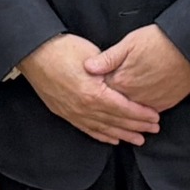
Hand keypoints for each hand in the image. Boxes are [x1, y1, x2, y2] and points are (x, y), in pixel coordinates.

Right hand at [19, 33, 160, 146]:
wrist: (34, 53)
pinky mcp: (64, 113)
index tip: (155, 116)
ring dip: (122, 135)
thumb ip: (110, 72)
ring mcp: (73, 113)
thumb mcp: (93, 56)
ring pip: (103, 129)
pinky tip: (112, 139)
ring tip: (138, 139)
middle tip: (153, 129)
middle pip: (116, 121)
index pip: (124, 109)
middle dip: (137, 126)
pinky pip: (86, 129)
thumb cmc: (63, 50)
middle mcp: (84, 108)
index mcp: (94, 94)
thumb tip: (124, 81)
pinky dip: (102, 135)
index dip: (141, 114)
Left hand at [86, 25, 189, 112]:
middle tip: (99, 113)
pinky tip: (139, 119)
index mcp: (122, 80)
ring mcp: (151, 101)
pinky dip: (142, 117)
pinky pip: (149, 113)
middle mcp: (135, 95)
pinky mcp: (166, 103)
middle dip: (107, 110)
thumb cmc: (160, 41)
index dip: (95, 92)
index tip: (88, 94)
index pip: (102, 92)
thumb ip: (108, 58)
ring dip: (126, 119)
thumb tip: (87, 67)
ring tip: (119, 122)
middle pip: (116, 107)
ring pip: (133, 114)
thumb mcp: (130, 43)